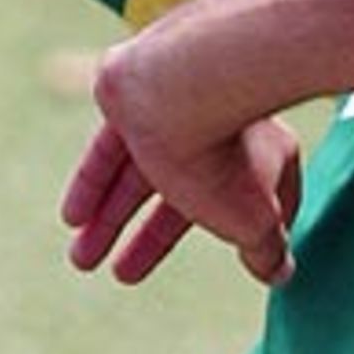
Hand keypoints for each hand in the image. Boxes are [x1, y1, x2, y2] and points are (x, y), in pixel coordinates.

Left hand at [62, 109, 302, 287]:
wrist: (190, 78)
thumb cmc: (227, 157)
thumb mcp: (252, 223)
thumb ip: (265, 250)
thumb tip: (279, 273)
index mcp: (264, 152)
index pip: (254, 203)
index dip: (239, 234)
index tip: (231, 255)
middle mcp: (222, 126)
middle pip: (184, 194)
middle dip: (149, 239)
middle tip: (120, 275)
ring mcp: (178, 107)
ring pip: (140, 173)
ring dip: (110, 218)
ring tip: (80, 260)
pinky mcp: (135, 92)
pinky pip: (111, 147)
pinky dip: (95, 183)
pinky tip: (73, 217)